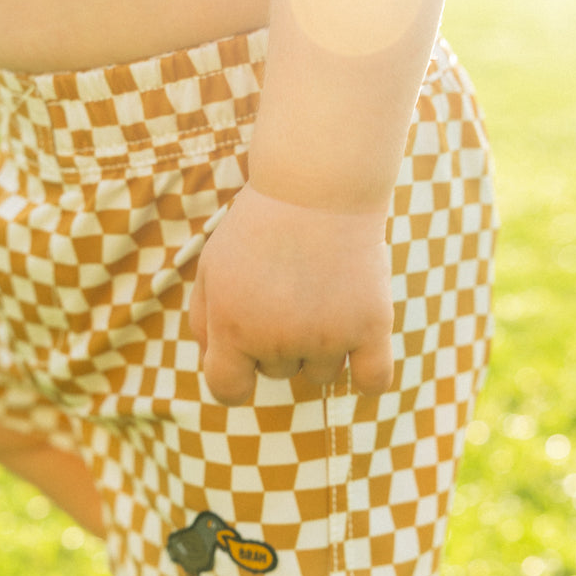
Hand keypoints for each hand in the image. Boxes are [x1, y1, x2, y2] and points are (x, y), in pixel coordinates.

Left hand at [189, 183, 393, 404]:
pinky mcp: (371, 327)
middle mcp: (276, 340)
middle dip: (280, 340)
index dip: (236, 377)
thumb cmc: (260, 225)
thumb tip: (214, 364)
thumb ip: (203, 319)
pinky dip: (367, 375)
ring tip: (322, 291)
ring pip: (322, 374)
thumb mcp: (213, 265)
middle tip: (289, 287)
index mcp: (232, 328)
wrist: (318, 184)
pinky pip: (372, 382)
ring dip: (322, 344)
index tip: (246, 358)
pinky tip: (359, 344)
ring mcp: (326, 336)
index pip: (228, 390)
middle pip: (279, 373)